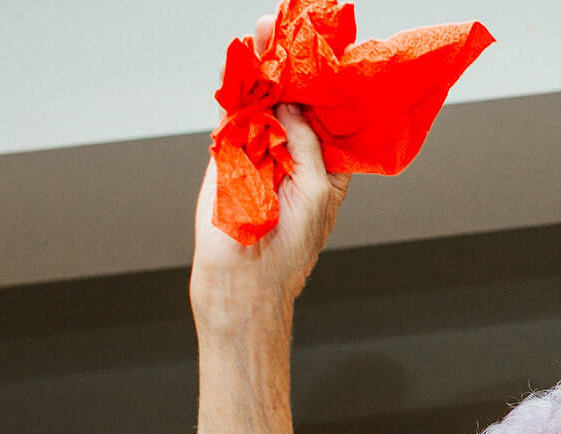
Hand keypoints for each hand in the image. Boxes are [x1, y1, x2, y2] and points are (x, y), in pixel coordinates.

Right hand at [190, 18, 351, 324]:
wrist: (245, 277)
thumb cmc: (292, 244)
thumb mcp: (316, 189)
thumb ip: (308, 143)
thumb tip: (294, 103)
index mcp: (324, 164)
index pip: (327, 116)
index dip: (328, 86)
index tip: (331, 53)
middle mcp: (293, 152)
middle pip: (294, 100)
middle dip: (294, 67)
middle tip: (292, 29)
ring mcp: (259, 149)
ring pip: (261, 100)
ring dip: (263, 66)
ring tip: (266, 30)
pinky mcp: (228, 152)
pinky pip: (231, 112)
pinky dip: (234, 86)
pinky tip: (240, 58)